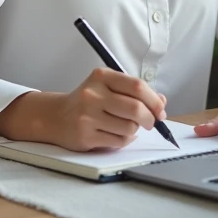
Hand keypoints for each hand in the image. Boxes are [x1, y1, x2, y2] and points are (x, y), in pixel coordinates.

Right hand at [0, 68, 166, 151]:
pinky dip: (123, 140)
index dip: (154, 100)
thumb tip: (162, 102)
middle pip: (136, 108)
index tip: (160, 110)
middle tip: (150, 122)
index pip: (137, 86)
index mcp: (101, 76)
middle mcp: (93, 94)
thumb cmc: (88, 101)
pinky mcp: (85, 135)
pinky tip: (115, 134)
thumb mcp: (108, 88)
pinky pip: (118, 141)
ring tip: (126, 127)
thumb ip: (134, 92)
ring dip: (134, 131)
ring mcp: (88, 115)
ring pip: (129, 128)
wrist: (55, 117)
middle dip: (149, 119)